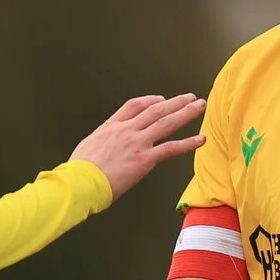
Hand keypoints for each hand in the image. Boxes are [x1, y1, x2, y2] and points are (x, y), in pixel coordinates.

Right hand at [70, 94, 206, 197]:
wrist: (80, 181)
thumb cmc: (79, 172)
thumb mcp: (88, 147)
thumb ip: (101, 144)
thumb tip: (104, 150)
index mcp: (111, 127)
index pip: (134, 105)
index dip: (151, 101)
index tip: (161, 100)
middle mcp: (126, 130)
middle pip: (155, 109)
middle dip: (175, 102)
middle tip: (190, 98)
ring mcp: (137, 143)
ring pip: (166, 122)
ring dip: (186, 113)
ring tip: (200, 107)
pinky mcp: (144, 159)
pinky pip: (171, 148)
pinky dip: (188, 143)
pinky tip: (200, 140)